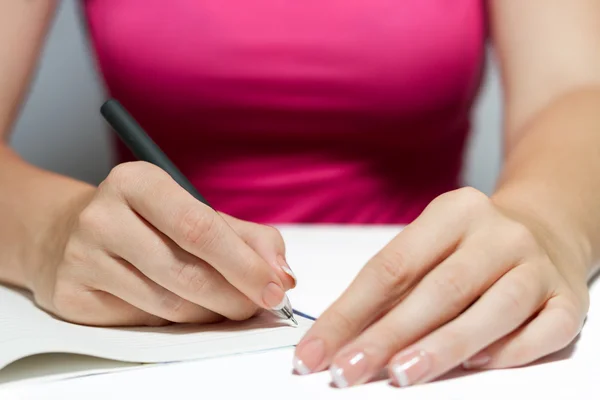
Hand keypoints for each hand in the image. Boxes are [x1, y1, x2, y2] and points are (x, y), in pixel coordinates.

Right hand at [30, 162, 295, 326]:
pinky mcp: (72, 295)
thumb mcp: (194, 212)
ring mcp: (81, 257)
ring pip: (167, 304)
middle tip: (257, 304)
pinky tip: (185, 310)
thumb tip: (282, 274)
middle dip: (234, 297)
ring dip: (210, 314)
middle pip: (185, 271)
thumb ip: (247, 238)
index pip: (199, 227)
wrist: (70, 233)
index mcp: (137, 182)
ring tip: (225, 306)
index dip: (243, 263)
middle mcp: (102, 215)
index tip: (276, 286)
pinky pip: (142, 322)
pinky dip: (176, 323)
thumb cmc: (149, 223)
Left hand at [293, 187, 588, 387]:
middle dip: (387, 336)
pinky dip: (510, 351)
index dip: (349, 312)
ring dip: (443, 347)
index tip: (317, 351)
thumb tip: (340, 339)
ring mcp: (537, 265)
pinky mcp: (569, 298)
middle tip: (348, 370)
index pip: (391, 267)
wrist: (544, 229)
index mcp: (454, 212)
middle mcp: (499, 234)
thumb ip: (392, 289)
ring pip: (493, 309)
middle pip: (439, 290)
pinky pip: (545, 330)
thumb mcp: (429, 248)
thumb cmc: (470, 247)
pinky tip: (477, 364)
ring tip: (401, 375)